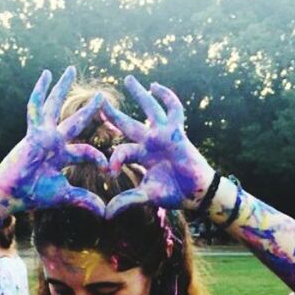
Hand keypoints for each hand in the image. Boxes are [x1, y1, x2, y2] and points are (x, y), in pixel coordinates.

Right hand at [0, 67, 107, 215]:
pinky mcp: (33, 132)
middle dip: (90, 110)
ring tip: (71, 70)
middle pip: (75, 121)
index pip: (86, 151)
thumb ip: (84, 200)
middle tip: (102, 96)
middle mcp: (54, 142)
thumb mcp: (65, 196)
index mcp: (62, 156)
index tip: (110, 171)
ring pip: (56, 106)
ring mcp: (43, 135)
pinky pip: (36, 107)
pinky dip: (41, 91)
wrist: (11, 195)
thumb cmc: (33, 195)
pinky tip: (46, 74)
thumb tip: (105, 213)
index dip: (100, 159)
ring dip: (63, 88)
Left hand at [103, 76, 214, 217]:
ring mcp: (163, 135)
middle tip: (98, 100)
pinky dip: (166, 97)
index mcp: (140, 157)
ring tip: (128, 79)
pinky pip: (173, 110)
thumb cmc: (173, 194)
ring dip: (139, 95)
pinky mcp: (177, 131)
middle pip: (127, 123)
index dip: (114, 159)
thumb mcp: (147, 196)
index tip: (109, 171)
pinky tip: (155, 86)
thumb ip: (126, 201)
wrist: (196, 192)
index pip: (121, 151)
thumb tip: (106, 215)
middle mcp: (150, 142)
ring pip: (149, 110)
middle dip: (113, 113)